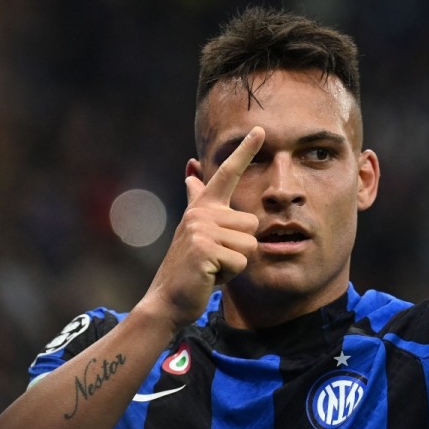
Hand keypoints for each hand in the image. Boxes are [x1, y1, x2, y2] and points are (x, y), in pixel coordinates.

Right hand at [145, 127, 264, 329]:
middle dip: (240, 247)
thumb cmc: (191, 267)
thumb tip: (190, 171)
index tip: (260, 129)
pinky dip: (230, 274)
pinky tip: (210, 276)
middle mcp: (201, 213)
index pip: (227, 173)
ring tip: (212, 267)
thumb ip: (196, 199)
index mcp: (204, 207)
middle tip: (215, 258)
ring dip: (235, 262)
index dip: (245, 151)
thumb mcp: (195, 230)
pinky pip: (241, 261)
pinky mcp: (205, 249)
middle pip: (252, 224)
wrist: (169, 299)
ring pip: (249, 244)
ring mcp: (201, 230)